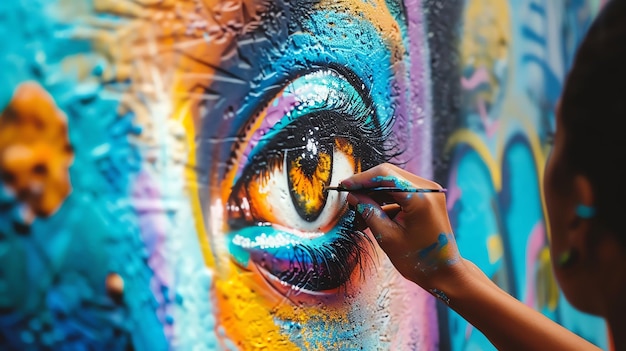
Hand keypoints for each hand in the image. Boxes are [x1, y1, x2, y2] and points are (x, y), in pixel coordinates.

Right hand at [340, 163, 461, 290]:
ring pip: (394, 182)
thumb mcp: (387, 237)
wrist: (444, 272)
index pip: (386, 175)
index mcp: (420, 198)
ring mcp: (429, 192)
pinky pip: (402, 192)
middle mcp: (428, 189)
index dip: (362, 179)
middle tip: (349, 196)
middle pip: (390, 174)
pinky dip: (386, 200)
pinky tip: (372, 213)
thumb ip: (369, 212)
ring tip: (358, 210)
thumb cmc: (418, 260)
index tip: (344, 185)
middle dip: (367, 184)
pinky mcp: (427, 198)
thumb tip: (353, 196)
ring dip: (375, 193)